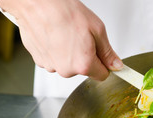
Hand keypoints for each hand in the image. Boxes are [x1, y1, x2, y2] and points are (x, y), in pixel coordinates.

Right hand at [1, 0, 121, 79]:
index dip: (105, 65)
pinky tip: (55, 37)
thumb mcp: (97, 30)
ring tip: (66, 35)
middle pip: (85, 69)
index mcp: (84, 65)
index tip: (105, 58)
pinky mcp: (40, 61)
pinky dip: (57, 51)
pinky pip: (55, 60)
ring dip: (70, 53)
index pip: (102, 75)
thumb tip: (115, 64)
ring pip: (69, 65)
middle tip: (82, 37)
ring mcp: (51, 66)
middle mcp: (67, 70)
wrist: (36, 3)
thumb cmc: (63, 12)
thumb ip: (108, 52)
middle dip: (86, 56)